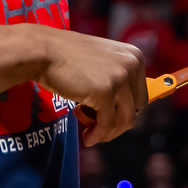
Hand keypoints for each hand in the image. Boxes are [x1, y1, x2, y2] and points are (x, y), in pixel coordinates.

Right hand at [34, 29, 145, 146]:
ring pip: (125, 120)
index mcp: (135, 56)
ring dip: (108, 133)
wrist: (45, 51)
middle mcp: (132, 65)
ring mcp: (120, 78)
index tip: (111, 118)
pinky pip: (107, 124)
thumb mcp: (103, 60)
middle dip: (117, 124)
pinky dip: (97, 135)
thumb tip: (126, 109)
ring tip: (90, 133)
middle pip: (135, 110)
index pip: (141, 95)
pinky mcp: (105, 92)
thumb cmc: (68, 56)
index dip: (125, 111)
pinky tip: (87, 137)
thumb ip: (118, 78)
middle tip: (98, 127)